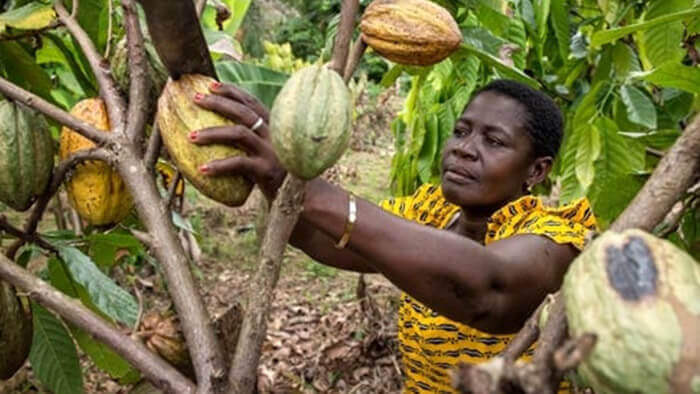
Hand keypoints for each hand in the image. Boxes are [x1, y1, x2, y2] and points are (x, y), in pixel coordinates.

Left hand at [190, 82, 285, 199]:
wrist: (300, 197)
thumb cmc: (276, 174)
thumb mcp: (265, 152)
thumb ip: (250, 140)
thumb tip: (215, 131)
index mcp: (272, 127)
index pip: (252, 102)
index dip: (232, 91)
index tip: (211, 84)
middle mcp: (273, 135)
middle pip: (244, 112)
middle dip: (219, 103)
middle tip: (196, 99)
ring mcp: (270, 151)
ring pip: (239, 134)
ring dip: (213, 133)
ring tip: (191, 137)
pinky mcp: (267, 170)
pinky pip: (239, 164)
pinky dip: (220, 166)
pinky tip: (203, 169)